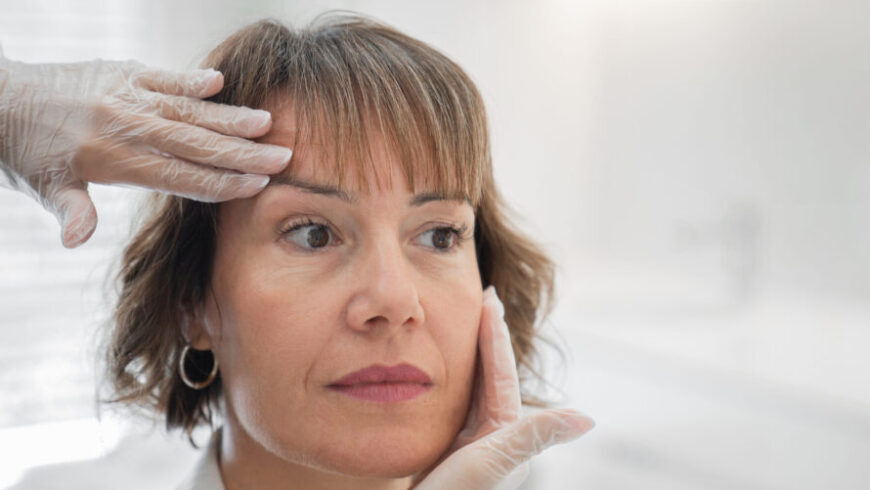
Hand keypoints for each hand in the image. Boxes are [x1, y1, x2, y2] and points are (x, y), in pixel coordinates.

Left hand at [0, 56, 292, 247]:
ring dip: (228, 117)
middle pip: (194, 142)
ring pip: (186, 109)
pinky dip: (188, 79)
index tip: (258, 185)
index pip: (180, 175)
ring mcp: (124, 94)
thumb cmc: (25, 152)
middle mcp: (124, 124)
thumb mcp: (43, 187)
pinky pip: (160, 75)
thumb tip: (77, 241)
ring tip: (266, 123)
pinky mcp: (120, 70)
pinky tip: (218, 83)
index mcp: (111, 158)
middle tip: (282, 157)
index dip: (222, 181)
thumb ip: (71, 211)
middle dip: (241, 152)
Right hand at [410, 286, 593, 489]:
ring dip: (467, 355)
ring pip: (470, 388)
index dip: (493, 333)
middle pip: (488, 374)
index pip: (498, 371)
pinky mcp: (444, 453)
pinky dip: (447, 381)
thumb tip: (588, 418)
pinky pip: (451, 405)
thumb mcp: (489, 468)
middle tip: (479, 298)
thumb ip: (530, 439)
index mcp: (503, 433)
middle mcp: (491, 436)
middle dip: (483, 336)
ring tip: (461, 324)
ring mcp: (468, 444)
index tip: (488, 295)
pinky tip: (437, 372)